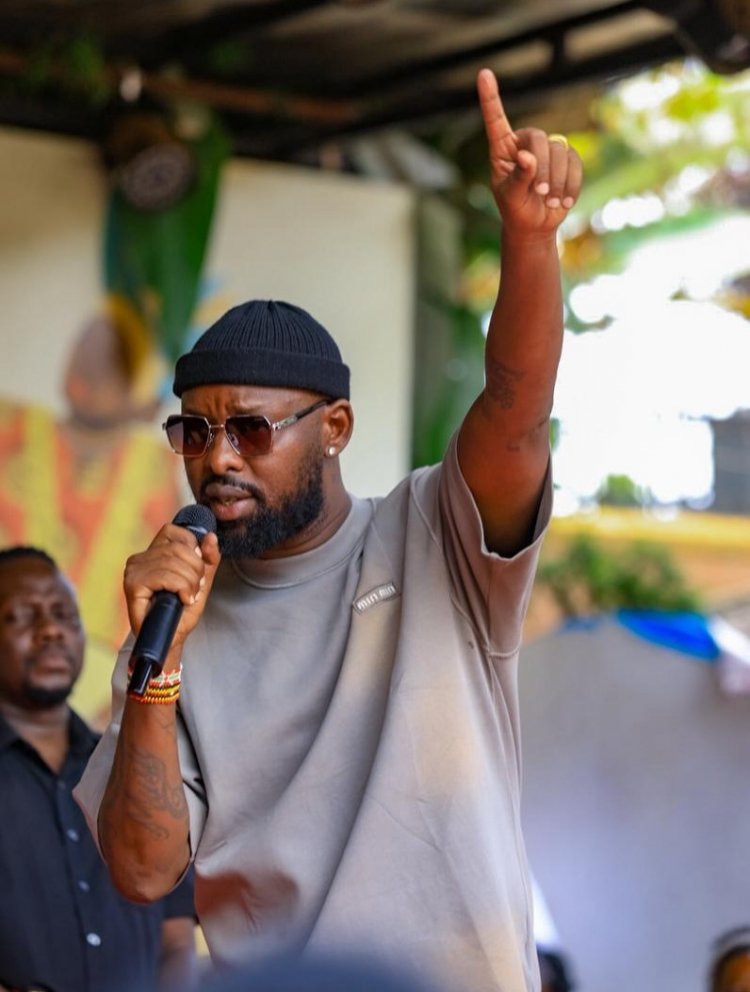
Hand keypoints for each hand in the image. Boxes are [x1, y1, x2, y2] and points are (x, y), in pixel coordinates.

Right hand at [123, 522, 220, 650]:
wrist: (171, 639)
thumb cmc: (181, 612)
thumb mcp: (201, 581)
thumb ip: (208, 558)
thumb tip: (210, 537)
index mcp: (153, 553)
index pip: (174, 532)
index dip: (192, 548)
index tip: (196, 571)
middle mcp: (140, 559)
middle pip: (178, 548)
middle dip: (195, 570)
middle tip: (194, 589)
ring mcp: (134, 570)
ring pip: (174, 562)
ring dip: (190, 583)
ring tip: (188, 597)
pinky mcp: (133, 584)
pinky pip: (166, 576)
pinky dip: (181, 588)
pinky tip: (182, 599)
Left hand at [477, 67, 582, 235]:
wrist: (534, 225)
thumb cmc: (515, 209)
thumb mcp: (511, 197)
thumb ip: (518, 177)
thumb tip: (528, 158)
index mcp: (502, 149)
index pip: (496, 120)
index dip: (490, 98)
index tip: (484, 74)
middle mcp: (524, 143)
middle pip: (538, 138)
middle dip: (542, 166)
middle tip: (540, 192)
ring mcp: (547, 149)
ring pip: (559, 150)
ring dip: (556, 180)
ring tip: (549, 202)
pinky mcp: (566, 159)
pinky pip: (574, 162)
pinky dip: (570, 184)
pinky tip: (563, 202)